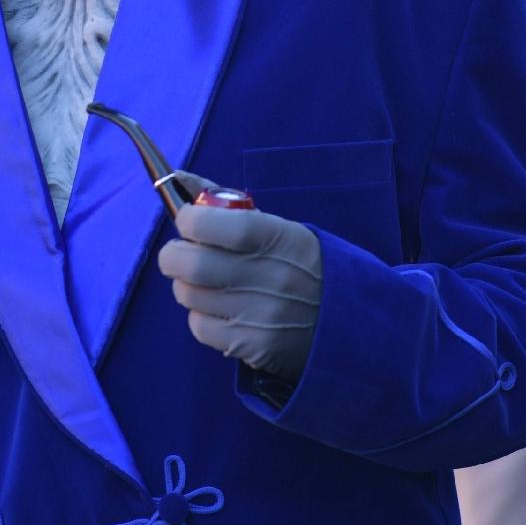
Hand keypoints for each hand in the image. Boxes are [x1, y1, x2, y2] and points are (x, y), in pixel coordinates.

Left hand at [157, 181, 323, 383]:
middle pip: (190, 264)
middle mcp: (271, 277)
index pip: (211, 224)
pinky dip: (202, 316)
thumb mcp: (277, 226)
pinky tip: (223, 309)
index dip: (188, 220)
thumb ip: (225, 202)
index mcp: (277, 237)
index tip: (188, 221)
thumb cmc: (300, 263)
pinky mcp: (253, 346)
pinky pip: (199, 326)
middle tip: (182, 254)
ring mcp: (262, 315)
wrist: (351, 320)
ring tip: (210, 282)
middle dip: (174, 256)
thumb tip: (177, 178)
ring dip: (188, 285)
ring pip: (187, 295)